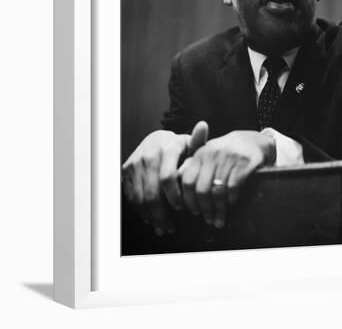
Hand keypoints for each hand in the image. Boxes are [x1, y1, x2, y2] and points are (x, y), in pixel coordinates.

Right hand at [122, 121, 208, 235]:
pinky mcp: (126, 171)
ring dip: (151, 216)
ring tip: (163, 226)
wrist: (155, 140)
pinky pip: (131, 196)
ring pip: (140, 198)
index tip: (183, 209)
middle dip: (162, 214)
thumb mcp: (190, 144)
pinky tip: (151, 219)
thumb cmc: (178, 147)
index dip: (174, 197)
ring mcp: (135, 163)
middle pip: (152, 193)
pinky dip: (141, 211)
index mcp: (166, 148)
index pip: (167, 178)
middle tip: (172, 226)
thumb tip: (203, 126)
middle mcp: (148, 155)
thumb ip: (198, 142)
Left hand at [178, 130, 275, 228]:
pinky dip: (231, 200)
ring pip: (217, 192)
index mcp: (200, 154)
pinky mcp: (244, 163)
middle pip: (201, 190)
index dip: (188, 199)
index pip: (187, 181)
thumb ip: (192, 169)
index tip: (192, 211)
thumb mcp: (207, 156)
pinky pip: (233, 188)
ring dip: (218, 210)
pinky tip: (231, 205)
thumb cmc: (225, 153)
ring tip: (219, 220)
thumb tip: (178, 192)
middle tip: (207, 219)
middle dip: (204, 209)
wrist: (251, 141)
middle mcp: (212, 155)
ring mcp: (228, 158)